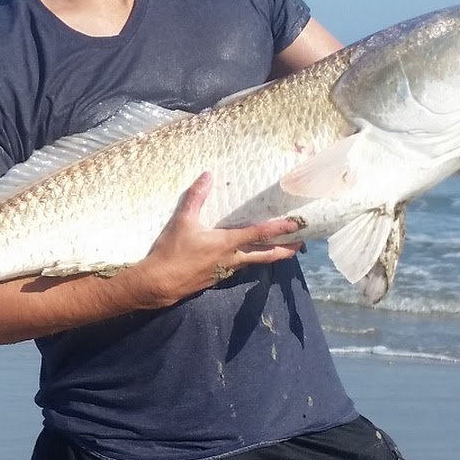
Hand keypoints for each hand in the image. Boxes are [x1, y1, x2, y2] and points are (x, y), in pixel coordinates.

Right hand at [129, 172, 302, 308]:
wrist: (159, 283)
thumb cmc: (171, 252)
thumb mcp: (182, 221)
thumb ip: (196, 197)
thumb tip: (207, 175)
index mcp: (227, 243)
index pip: (259, 234)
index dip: (280, 228)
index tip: (297, 224)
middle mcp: (232, 259)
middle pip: (266, 255)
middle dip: (285, 249)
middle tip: (301, 244)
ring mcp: (225, 271)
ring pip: (254, 262)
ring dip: (269, 256)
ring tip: (281, 250)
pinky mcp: (216, 279)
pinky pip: (240, 268)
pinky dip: (250, 261)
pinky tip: (247, 257)